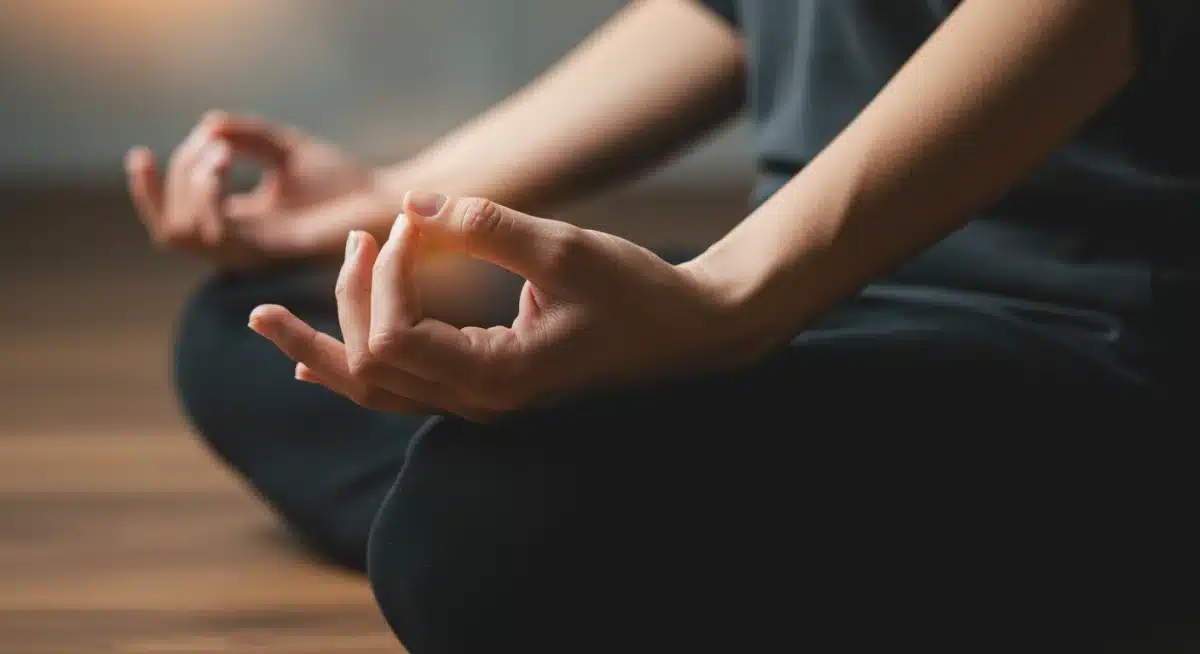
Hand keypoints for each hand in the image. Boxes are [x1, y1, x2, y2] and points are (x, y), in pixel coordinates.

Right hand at [125, 111, 390, 267]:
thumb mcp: (285, 147)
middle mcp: (241, 246)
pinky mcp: (273, 250)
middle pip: (173, 227)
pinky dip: (209, 193)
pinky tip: (227, 159)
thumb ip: (247, 135)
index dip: (149, 194)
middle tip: (216, 145)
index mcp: (238, 226)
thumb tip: (208, 125)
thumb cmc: (342, 181)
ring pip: (186, 233)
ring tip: (223, 152)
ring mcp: (255, 252)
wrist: (384, 200)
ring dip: (192, 184)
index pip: (175, 222)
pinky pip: (219, 234)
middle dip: (179, 177)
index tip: (140, 153)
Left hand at [247, 192, 743, 420]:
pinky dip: (354, 368)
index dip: (384, 277)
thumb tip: (413, 204)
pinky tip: (314, 359)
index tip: (411, 224)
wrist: (686, 332)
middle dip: (342, 302)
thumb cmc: (637, 292)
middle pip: (368, 370)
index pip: (394, 339)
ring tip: (265, 317)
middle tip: (357, 239)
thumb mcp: (567, 250)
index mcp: (497, 377)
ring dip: (326, 345)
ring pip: (376, 390)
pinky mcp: (485, 390)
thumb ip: (488, 226)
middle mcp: (479, 403)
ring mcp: (480, 404)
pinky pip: (400, 391)